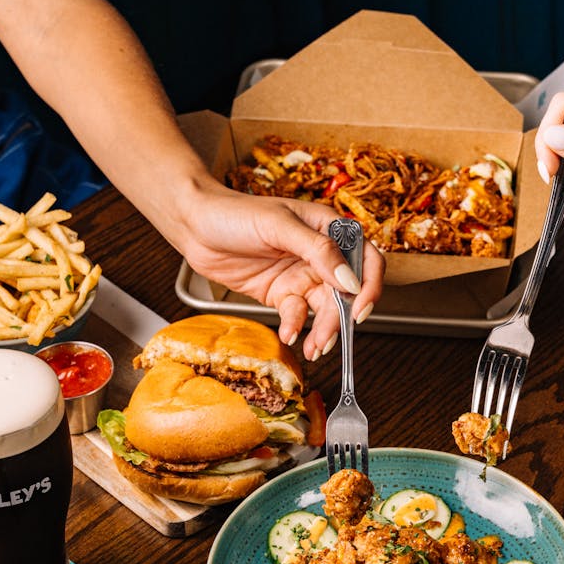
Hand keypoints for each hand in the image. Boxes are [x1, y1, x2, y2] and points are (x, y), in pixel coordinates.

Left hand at [173, 185, 384, 360]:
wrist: (193, 226)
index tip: (360, 308)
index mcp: (327, 228)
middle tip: (327, 339)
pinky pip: (298, 314)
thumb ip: (317, 251)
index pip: (365, 257)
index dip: (370, 284)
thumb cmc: (234, 213)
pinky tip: (288, 334)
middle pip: (345, 291)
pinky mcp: (282, 293)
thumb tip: (348, 280)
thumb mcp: (279, 226)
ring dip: (322, 330)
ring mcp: (301, 274)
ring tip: (313, 349)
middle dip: (339, 318)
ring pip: (324, 308)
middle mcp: (320, 254)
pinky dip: (296, 326)